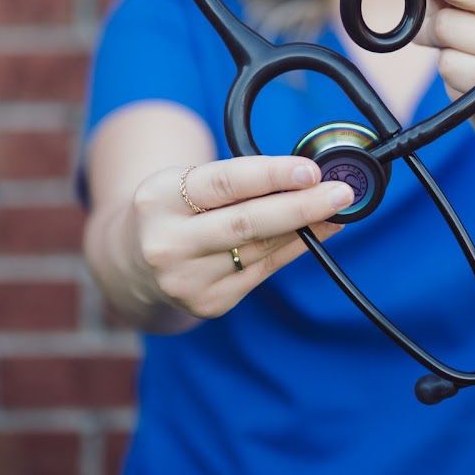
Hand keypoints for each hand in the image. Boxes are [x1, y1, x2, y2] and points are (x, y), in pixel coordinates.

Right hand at [130, 157, 351, 318]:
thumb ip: (234, 180)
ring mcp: (187, 280)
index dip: (271, 176)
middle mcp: (168, 243)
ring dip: (307, 228)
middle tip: (341, 193)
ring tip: (337, 209)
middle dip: (302, 206)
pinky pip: (263, 270)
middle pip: (247, 223)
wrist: (132, 264)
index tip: (311, 171)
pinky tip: (316, 234)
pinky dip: (294, 249)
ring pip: (261, 248)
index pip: (223, 184)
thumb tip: (306, 175)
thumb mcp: (184, 183)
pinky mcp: (208, 303)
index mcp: (158, 199)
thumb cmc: (172, 210)